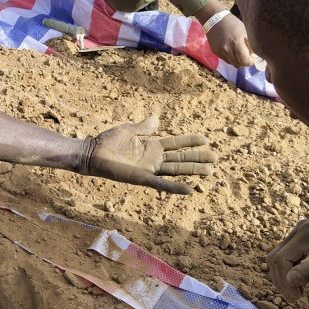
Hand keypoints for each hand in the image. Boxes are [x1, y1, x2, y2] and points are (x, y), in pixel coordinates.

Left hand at [84, 115, 215, 193]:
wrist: (92, 153)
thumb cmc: (107, 142)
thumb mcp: (128, 130)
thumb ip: (144, 127)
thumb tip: (157, 118)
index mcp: (151, 147)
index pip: (176, 143)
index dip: (190, 141)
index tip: (206, 139)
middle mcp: (153, 159)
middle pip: (181, 159)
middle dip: (198, 158)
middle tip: (216, 158)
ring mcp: (149, 169)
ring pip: (176, 170)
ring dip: (192, 171)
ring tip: (209, 171)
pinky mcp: (142, 178)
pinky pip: (161, 184)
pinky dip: (175, 187)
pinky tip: (190, 189)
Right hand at [205, 13, 254, 67]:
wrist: (214, 19)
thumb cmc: (232, 23)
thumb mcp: (244, 31)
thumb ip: (249, 44)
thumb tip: (253, 55)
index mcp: (236, 42)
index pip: (244, 60)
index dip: (250, 62)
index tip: (252, 58)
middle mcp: (226, 49)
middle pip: (238, 64)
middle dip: (244, 62)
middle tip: (246, 57)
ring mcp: (219, 51)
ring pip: (231, 63)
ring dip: (237, 61)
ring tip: (239, 54)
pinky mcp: (215, 52)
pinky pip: (225, 60)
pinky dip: (230, 58)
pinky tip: (231, 51)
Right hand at [268, 217, 308, 301]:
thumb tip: (289, 280)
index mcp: (308, 233)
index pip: (282, 260)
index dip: (284, 281)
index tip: (297, 299)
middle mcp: (300, 228)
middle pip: (276, 257)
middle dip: (281, 280)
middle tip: (296, 298)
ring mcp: (301, 230)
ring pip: (280, 255)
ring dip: (284, 275)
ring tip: (298, 292)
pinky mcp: (305, 234)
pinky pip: (289, 252)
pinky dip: (290, 268)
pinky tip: (301, 279)